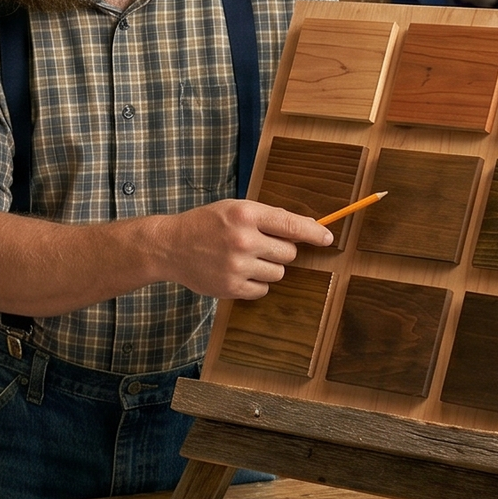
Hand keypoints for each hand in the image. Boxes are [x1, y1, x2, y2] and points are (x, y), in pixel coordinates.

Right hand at [159, 200, 334, 299]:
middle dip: (280, 250)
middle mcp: (242, 240)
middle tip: (258, 245)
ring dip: (268, 267)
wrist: (169, 246)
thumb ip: (269, 217)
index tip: (328, 238)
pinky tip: (237, 272)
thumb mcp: (234, 209)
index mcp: (245, 215)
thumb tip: (309, 227)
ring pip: (279, 273)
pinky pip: (263, 289)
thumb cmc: (205, 224)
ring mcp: (237, 266)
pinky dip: (255, 283)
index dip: (315, 233)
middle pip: (289, 253)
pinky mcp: (231, 287)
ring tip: (244, 259)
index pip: (292, 225)